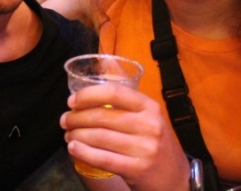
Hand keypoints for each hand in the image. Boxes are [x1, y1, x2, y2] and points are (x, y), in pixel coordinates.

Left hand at [61, 84, 189, 190]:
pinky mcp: (137, 169)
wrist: (175, 179)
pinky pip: (102, 158)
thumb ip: (126, 96)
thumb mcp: (149, 116)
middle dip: (77, 118)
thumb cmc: (156, 143)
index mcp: (150, 107)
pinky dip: (83, 152)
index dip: (88, 95)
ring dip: (77, 135)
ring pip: (99, 137)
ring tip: (68, 135)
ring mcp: (144, 148)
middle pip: (102, 116)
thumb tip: (106, 60)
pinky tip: (73, 148)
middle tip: (65, 121)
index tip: (72, 101)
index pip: (114, 93)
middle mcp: (149, 125)